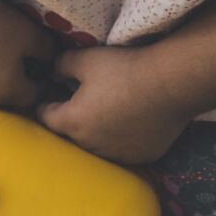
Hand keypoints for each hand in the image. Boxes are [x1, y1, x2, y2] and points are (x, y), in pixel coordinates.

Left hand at [36, 46, 195, 164]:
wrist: (171, 85)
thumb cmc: (124, 70)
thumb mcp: (85, 59)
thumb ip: (60, 66)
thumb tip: (53, 74)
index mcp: (73, 122)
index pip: (45, 118)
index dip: (45, 104)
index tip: (49, 96)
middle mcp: (92, 145)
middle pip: (72, 133)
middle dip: (71, 118)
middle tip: (80, 99)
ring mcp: (118, 154)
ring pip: (98, 144)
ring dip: (97, 131)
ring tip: (108, 109)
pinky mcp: (142, 156)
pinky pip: (124, 148)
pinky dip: (122, 138)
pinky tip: (131, 120)